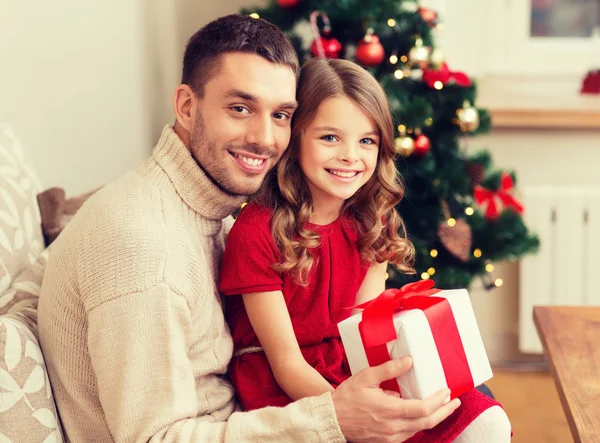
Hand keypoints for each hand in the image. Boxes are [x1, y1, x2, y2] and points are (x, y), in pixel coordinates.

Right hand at [331, 356, 460, 442]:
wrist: (332, 419)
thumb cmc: (347, 398)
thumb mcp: (366, 378)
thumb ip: (388, 370)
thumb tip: (408, 361)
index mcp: (389, 410)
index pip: (423, 409)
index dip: (439, 402)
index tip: (447, 392)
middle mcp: (393, 427)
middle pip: (427, 422)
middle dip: (444, 412)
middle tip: (455, 402)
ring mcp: (390, 437)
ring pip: (419, 429)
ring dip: (433, 418)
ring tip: (441, 407)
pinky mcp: (386, 441)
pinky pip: (408, 434)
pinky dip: (418, 424)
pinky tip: (420, 415)